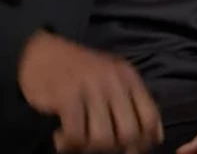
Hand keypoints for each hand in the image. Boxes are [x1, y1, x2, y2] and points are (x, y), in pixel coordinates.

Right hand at [16, 30, 162, 152]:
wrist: (41, 52)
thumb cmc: (79, 71)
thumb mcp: (112, 78)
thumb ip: (133, 102)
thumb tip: (155, 136)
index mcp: (129, 78)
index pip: (149, 117)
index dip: (144, 141)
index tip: (131, 149)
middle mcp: (114, 82)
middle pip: (128, 132)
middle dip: (116, 148)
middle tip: (100, 148)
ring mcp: (91, 88)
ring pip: (103, 138)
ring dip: (89, 148)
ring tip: (78, 142)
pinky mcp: (67, 97)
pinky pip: (76, 135)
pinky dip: (68, 144)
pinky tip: (61, 137)